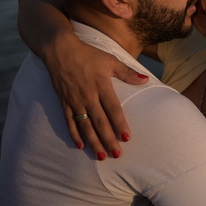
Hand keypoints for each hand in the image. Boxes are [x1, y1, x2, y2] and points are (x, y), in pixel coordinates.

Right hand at [46, 36, 147, 159]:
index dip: (120, 124)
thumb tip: (145, 80)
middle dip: (108, 139)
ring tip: (101, 156)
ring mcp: (75, 100)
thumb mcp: (110, 60)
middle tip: (117, 154)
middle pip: (100, 122)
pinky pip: (69, 121)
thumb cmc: (88, 54)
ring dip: (93, 142)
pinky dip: (74, 134)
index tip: (127, 138)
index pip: (113, 109)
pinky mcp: (64, 102)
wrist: (59, 49)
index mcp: (101, 86)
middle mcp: (88, 96)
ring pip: (85, 126)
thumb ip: (128, 73)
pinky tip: (81, 146)